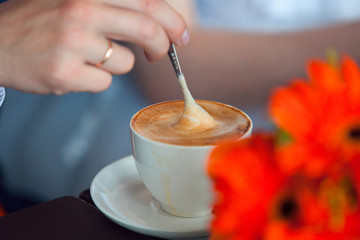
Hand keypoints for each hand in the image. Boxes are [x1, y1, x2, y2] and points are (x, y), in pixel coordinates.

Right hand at [0, 0, 188, 93]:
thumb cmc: (40, 22)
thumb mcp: (76, 2)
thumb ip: (114, 9)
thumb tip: (157, 25)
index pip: (147, 2)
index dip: (173, 21)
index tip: (182, 36)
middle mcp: (82, 12)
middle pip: (146, 30)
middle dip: (162, 46)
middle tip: (160, 55)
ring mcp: (73, 43)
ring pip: (125, 64)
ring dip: (113, 64)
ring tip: (84, 57)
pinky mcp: (64, 73)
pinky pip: (104, 83)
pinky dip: (95, 80)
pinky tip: (72, 70)